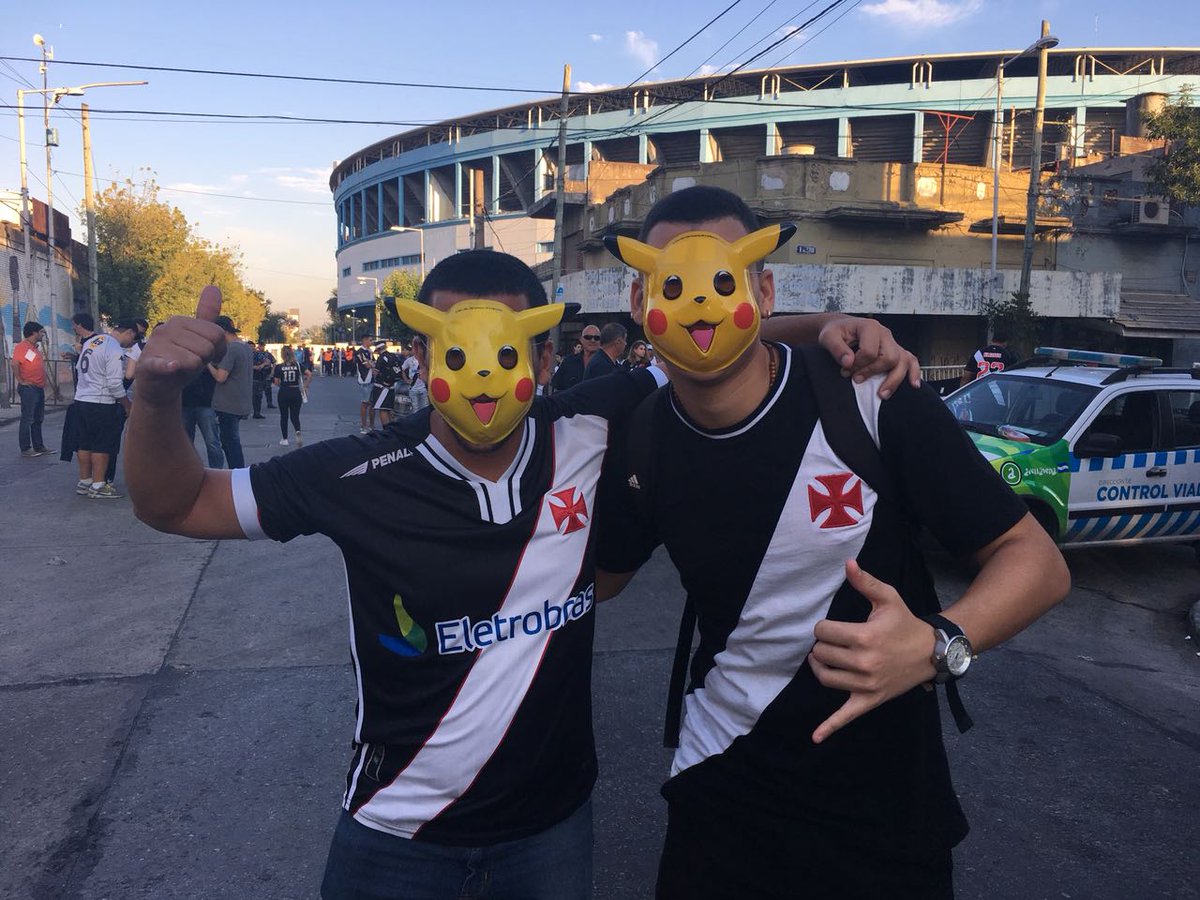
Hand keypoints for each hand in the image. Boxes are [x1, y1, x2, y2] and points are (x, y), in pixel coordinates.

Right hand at [135, 285, 226, 405]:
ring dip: (193, 370)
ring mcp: (155, 345)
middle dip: (205, 360)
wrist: (159, 385)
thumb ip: (206, 315)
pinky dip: (169, 366)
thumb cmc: (182, 359)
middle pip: (208, 348)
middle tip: (192, 362)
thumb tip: (213, 286)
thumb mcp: (197, 337)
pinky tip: (172, 366)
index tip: (208, 355)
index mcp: (180, 321)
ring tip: (181, 368)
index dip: (218, 351)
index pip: (217, 334)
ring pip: (194, 360)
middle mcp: (166, 328)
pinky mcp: (148, 365)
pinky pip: (163, 364)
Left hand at [808, 560, 935, 743]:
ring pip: (825, 678)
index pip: (823, 632)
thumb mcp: (887, 598)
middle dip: (824, 645)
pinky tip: (815, 737)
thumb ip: (865, 582)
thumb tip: (847, 564)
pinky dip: (829, 727)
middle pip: (821, 654)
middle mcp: (864, 663)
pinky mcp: (870, 700)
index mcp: (864, 637)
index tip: (835, 627)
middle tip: (834, 641)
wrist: (932, 652)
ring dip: (821, 668)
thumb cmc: (905, 623)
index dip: (824, 627)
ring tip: (826, 659)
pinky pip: (846, 716)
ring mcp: (866, 685)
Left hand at [817, 317, 921, 398]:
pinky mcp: (896, 351)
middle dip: (872, 372)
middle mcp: (885, 334)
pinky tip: (913, 385)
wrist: (841, 329)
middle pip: (889, 357)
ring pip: (902, 362)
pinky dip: (914, 372)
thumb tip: (848, 362)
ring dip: (893, 380)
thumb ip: (836, 348)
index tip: (845, 370)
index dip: (857, 365)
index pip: (870, 351)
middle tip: (855, 379)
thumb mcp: (827, 337)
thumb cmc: (834, 333)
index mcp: (869, 327)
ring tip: (881, 395)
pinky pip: (911, 360)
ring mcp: (893, 343)